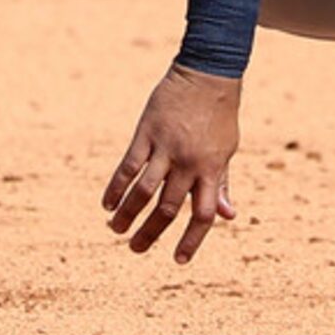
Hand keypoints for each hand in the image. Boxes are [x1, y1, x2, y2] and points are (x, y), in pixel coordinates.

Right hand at [102, 66, 241, 263]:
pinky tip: (107, 204)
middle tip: (136, 249)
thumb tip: (227, 216)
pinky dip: (116, 187)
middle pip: (167, 208)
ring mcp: (165, 148)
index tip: (179, 260)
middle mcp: (188, 162)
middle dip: (151, 233)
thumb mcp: (227, 149)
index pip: (203, 214)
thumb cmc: (220, 115)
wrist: (207, 74)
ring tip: (116, 231)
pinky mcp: (146, 133)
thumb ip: (222, 182)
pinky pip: (128, 166)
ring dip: (128, 214)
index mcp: (211, 169)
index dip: (191, 240)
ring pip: (143, 191)